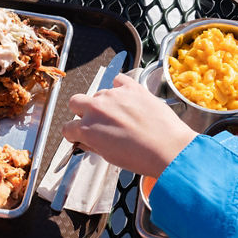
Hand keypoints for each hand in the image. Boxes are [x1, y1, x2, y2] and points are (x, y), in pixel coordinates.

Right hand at [62, 74, 196, 178]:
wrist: (169, 149)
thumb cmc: (142, 157)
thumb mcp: (109, 157)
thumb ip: (92, 144)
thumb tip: (85, 140)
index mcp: (87, 129)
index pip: (68, 127)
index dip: (74, 132)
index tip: (80, 134)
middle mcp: (96, 108)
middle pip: (75, 102)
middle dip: (82, 111)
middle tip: (96, 120)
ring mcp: (113, 95)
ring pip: (98, 93)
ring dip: (105, 102)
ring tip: (122, 115)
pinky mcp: (131, 87)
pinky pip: (118, 80)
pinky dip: (120, 87)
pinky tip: (127, 99)